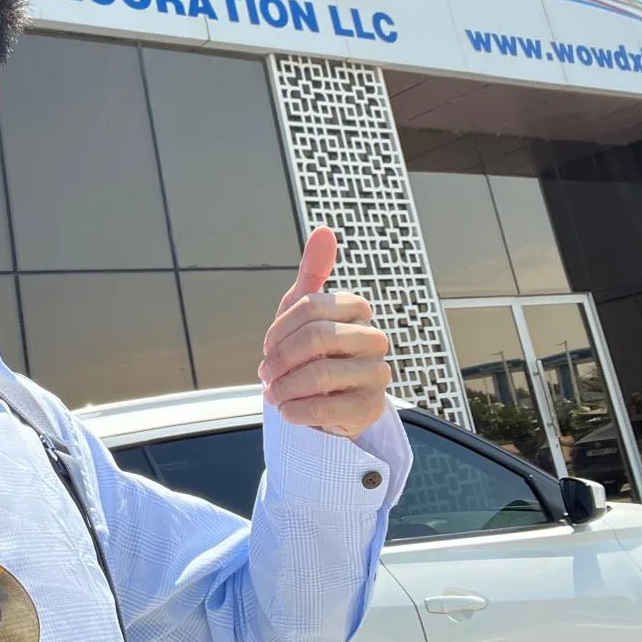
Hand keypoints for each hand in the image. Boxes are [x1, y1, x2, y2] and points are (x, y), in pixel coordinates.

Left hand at [258, 226, 391, 438]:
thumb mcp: (306, 310)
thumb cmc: (314, 351)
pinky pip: (327, 408)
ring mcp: (376, 373)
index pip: (309, 306)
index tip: (267, 346)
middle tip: (265, 374)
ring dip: (285, 387)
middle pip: (315, 337)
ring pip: (321, 374)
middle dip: (280, 359)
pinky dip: (297, 411)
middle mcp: (373, 338)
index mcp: (357, 309)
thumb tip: (324, 230)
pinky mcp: (370, 407)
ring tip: (274, 394)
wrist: (328, 403)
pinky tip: (288, 411)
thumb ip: (314, 271)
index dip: (279, 329)